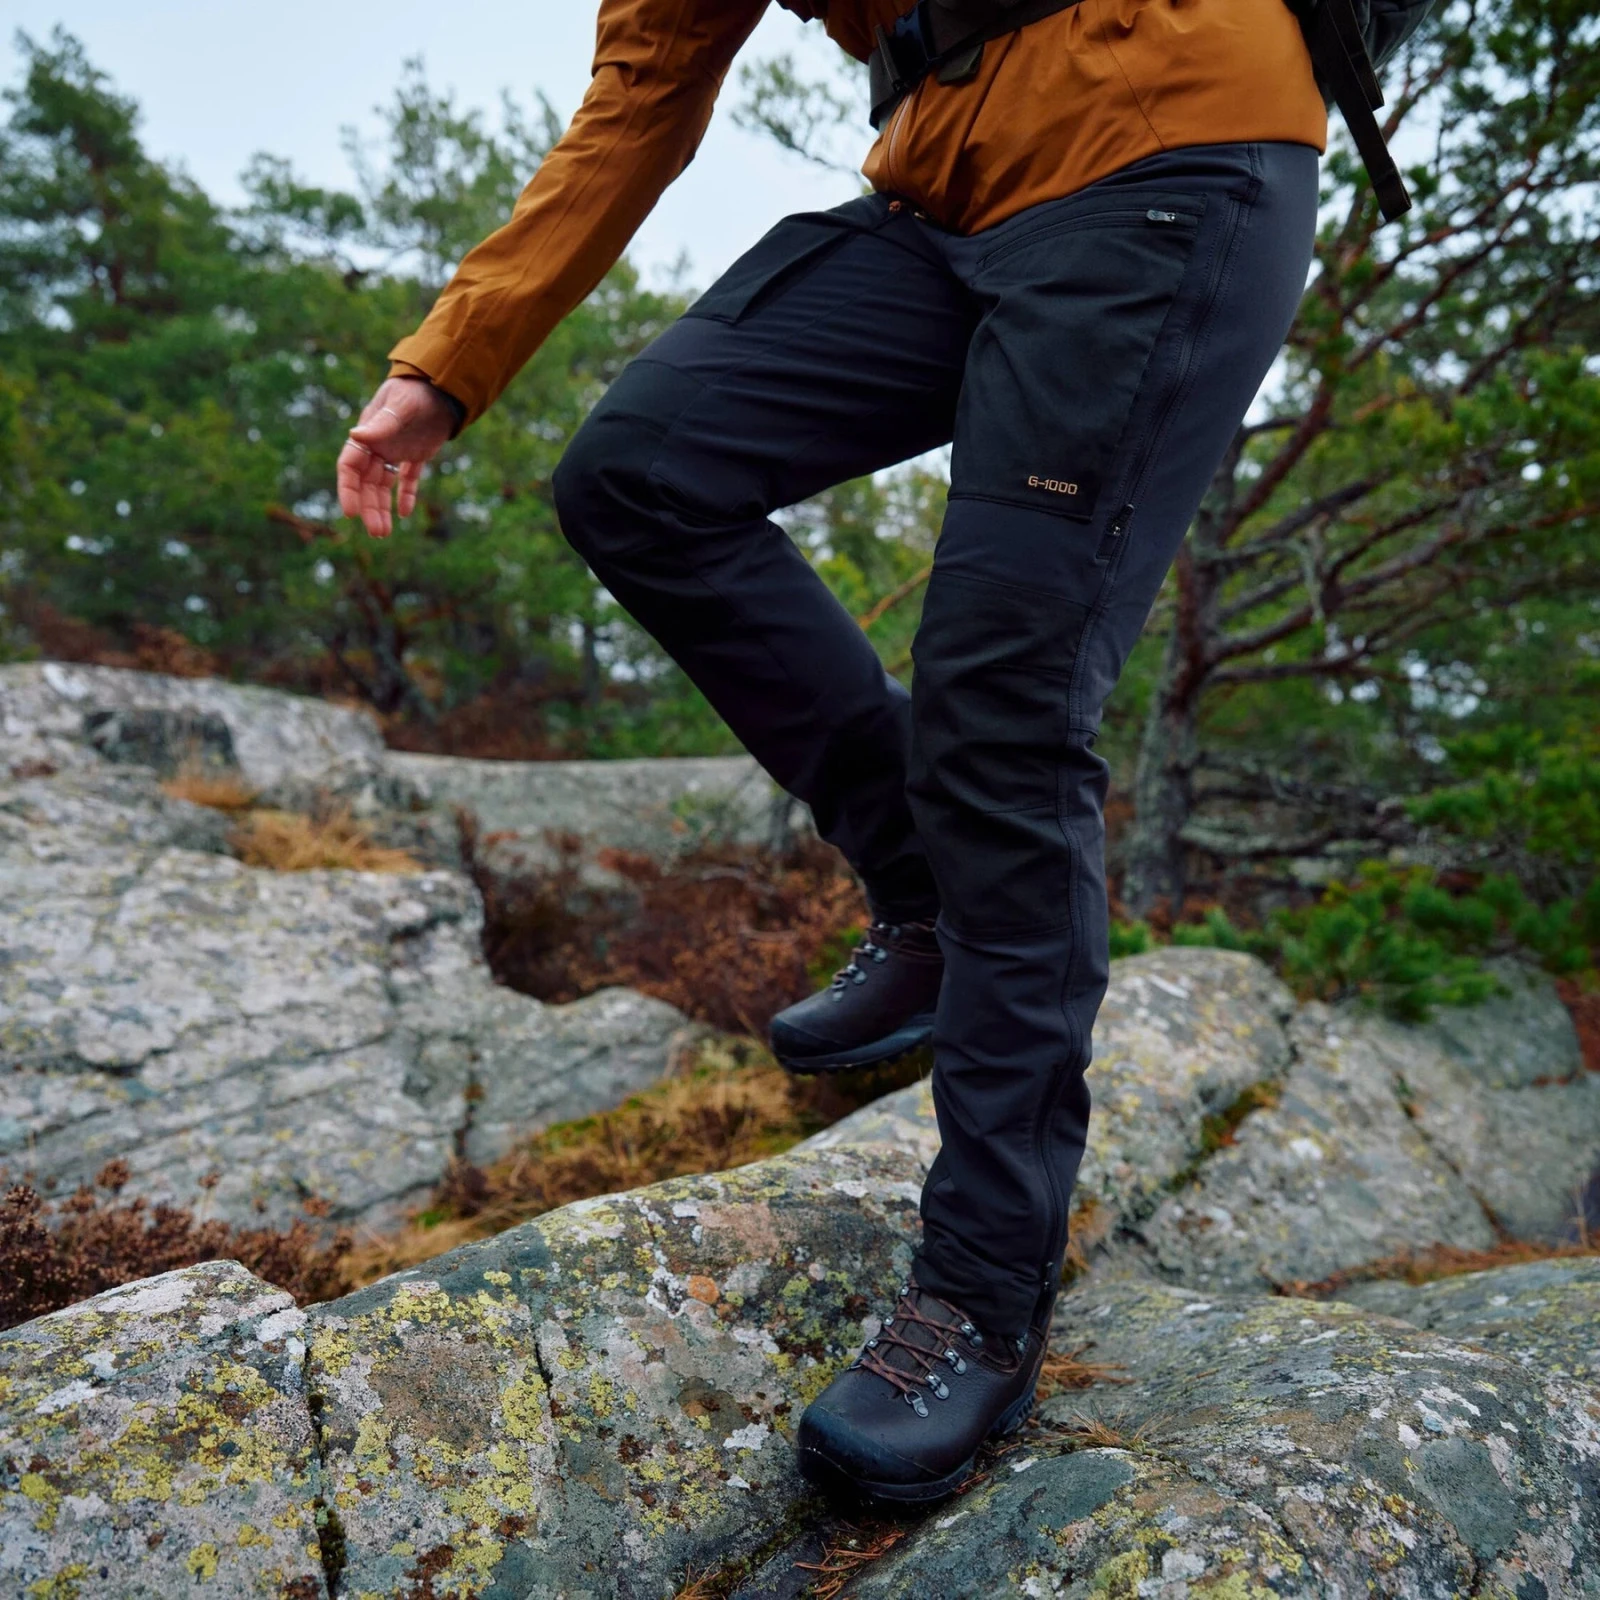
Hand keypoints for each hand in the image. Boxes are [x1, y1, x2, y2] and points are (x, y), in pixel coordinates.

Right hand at [336, 377, 456, 538]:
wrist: (442, 385)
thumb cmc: (416, 391)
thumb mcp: (399, 406)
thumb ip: (380, 424)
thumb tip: (355, 435)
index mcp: (368, 435)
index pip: (350, 467)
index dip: (348, 490)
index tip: (351, 513)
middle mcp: (378, 445)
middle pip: (366, 483)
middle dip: (369, 508)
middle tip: (377, 533)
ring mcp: (396, 450)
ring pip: (384, 485)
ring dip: (382, 508)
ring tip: (384, 533)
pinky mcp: (416, 454)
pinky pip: (408, 479)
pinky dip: (406, 495)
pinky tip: (405, 514)